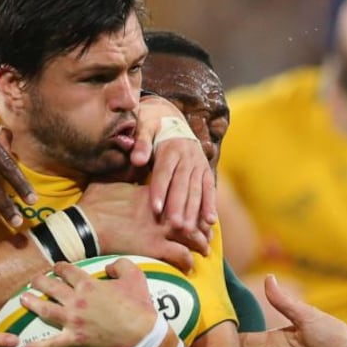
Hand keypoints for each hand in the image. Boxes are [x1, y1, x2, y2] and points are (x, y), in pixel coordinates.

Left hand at [20, 259, 157, 346]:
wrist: (142, 335)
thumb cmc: (139, 306)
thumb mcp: (135, 277)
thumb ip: (120, 265)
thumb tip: (108, 266)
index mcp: (88, 284)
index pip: (67, 271)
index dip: (59, 267)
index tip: (56, 268)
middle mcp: (76, 300)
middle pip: (51, 287)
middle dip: (39, 282)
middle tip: (34, 281)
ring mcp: (73, 320)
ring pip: (45, 309)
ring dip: (31, 303)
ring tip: (22, 299)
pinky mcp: (74, 339)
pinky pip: (52, 344)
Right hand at [78, 182, 208, 270]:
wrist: (84, 226)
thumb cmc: (92, 204)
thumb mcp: (107, 179)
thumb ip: (122, 171)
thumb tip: (128, 160)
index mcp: (152, 194)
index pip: (180, 195)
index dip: (191, 203)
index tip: (195, 209)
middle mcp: (161, 211)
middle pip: (192, 216)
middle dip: (202, 225)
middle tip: (207, 233)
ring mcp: (159, 230)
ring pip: (192, 236)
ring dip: (200, 243)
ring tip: (204, 250)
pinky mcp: (154, 247)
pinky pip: (181, 254)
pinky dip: (188, 260)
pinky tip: (189, 266)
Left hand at [132, 95, 216, 236]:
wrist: (169, 116)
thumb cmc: (151, 126)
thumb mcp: (144, 127)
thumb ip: (141, 143)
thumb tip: (136, 159)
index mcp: (171, 148)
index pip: (164, 172)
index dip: (160, 191)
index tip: (155, 208)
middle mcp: (188, 157)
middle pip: (182, 185)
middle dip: (179, 206)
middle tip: (175, 226)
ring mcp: (198, 164)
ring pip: (197, 190)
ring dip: (194, 211)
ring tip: (189, 230)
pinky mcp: (205, 170)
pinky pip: (209, 190)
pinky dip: (210, 205)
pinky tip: (210, 222)